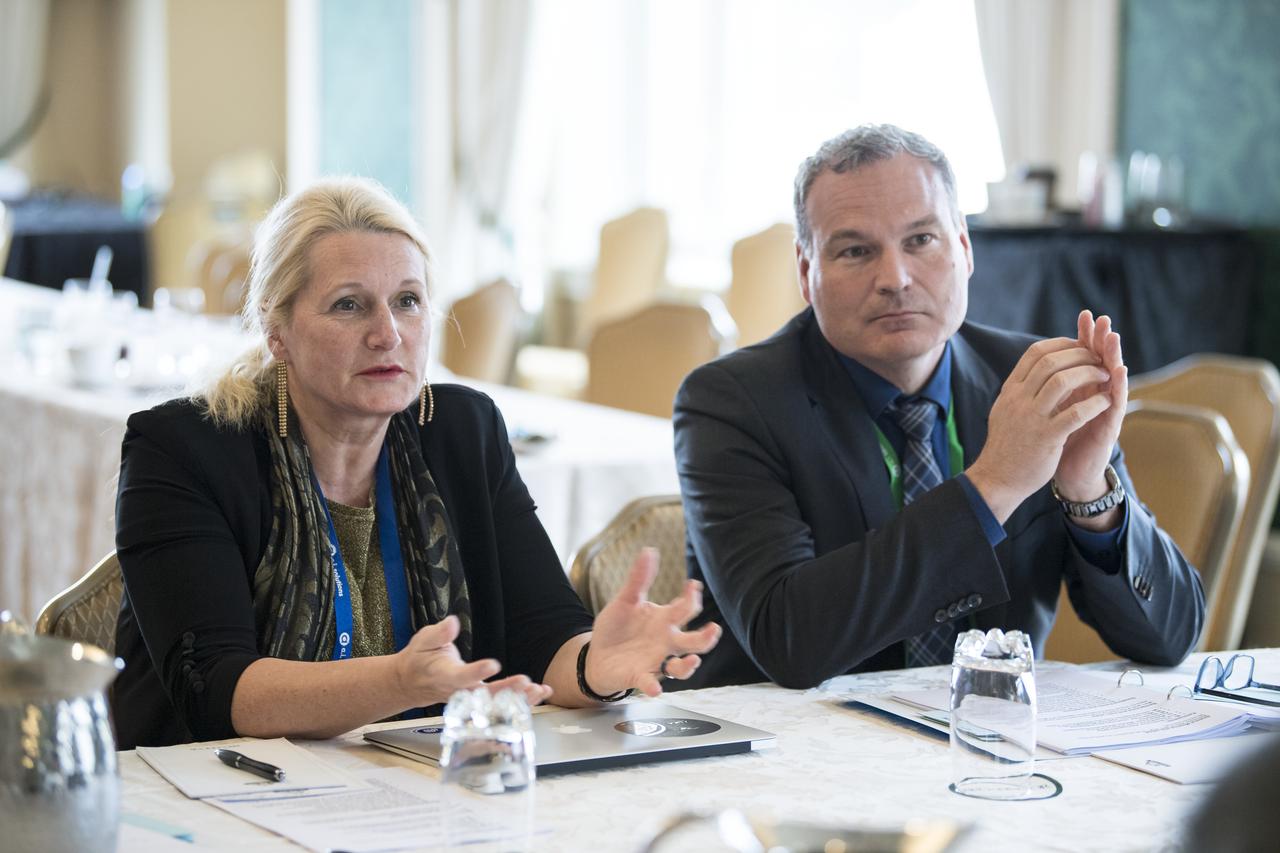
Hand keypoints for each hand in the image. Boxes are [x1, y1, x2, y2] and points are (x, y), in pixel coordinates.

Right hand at [393, 616, 552, 707]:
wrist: (411, 682)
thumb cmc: (420, 659)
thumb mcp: (424, 640)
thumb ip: (439, 633)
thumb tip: (453, 622)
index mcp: (444, 675)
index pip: (461, 676)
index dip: (476, 671)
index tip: (492, 664)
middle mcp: (458, 691)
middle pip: (484, 695)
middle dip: (506, 690)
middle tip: (525, 681)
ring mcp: (469, 699)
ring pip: (495, 704)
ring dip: (519, 699)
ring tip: (538, 690)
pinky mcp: (479, 700)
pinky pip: (501, 704)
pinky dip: (522, 700)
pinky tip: (540, 692)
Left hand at [584, 548, 722, 697]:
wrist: (596, 655)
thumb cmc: (616, 628)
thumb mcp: (625, 600)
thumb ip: (638, 579)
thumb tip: (650, 551)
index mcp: (664, 620)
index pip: (686, 608)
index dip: (692, 597)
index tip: (693, 586)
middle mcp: (666, 642)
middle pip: (694, 641)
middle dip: (707, 637)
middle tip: (713, 629)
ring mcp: (656, 661)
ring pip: (680, 667)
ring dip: (688, 665)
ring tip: (693, 660)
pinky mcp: (640, 676)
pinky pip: (650, 682)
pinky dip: (653, 686)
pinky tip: (654, 689)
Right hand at [967, 336, 1113, 522]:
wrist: (997, 478)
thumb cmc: (1007, 444)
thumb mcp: (1006, 409)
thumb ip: (1021, 389)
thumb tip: (1038, 369)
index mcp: (1010, 390)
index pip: (1036, 353)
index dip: (1062, 345)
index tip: (1081, 347)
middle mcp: (1018, 399)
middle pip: (1051, 361)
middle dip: (1081, 355)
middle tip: (1099, 360)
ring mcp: (1031, 418)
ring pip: (1063, 381)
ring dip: (1089, 374)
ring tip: (1106, 377)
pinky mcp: (1046, 438)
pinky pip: (1075, 414)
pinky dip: (1094, 404)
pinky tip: (1106, 402)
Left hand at [1055, 310, 1126, 502]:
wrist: (1069, 475)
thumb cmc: (1060, 442)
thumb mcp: (1051, 410)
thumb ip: (1053, 389)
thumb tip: (1038, 365)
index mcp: (1079, 389)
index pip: (1084, 356)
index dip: (1084, 336)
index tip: (1083, 315)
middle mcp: (1095, 396)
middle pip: (1100, 361)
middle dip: (1100, 339)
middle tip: (1102, 318)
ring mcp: (1104, 410)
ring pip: (1111, 378)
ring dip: (1112, 356)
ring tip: (1113, 336)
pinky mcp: (1108, 428)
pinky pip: (1114, 404)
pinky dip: (1117, 386)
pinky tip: (1119, 371)